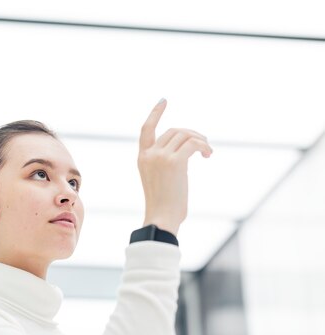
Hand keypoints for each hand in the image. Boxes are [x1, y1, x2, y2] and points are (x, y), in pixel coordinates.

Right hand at [137, 98, 212, 235]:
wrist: (161, 217)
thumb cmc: (163, 205)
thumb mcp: (159, 179)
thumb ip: (166, 162)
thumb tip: (189, 149)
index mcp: (142, 158)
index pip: (146, 129)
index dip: (155, 113)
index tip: (164, 100)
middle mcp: (150, 154)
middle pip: (174, 131)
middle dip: (192, 134)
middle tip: (204, 146)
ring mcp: (161, 157)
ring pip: (185, 135)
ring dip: (201, 141)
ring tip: (208, 152)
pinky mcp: (174, 162)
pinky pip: (193, 144)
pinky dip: (204, 147)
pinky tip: (208, 156)